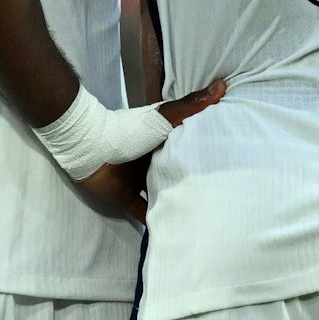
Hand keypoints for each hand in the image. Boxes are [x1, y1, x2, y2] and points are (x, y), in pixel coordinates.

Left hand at [76, 78, 226, 221]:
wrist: (89, 146)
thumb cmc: (128, 130)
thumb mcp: (164, 117)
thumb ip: (190, 106)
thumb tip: (222, 84)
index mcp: (163, 144)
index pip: (188, 151)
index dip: (205, 158)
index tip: (228, 169)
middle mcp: (152, 163)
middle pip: (176, 176)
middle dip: (192, 187)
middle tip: (218, 203)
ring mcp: (139, 181)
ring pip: (162, 196)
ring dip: (175, 206)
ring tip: (200, 223)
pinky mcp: (126, 197)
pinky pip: (142, 213)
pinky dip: (153, 224)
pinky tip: (171, 235)